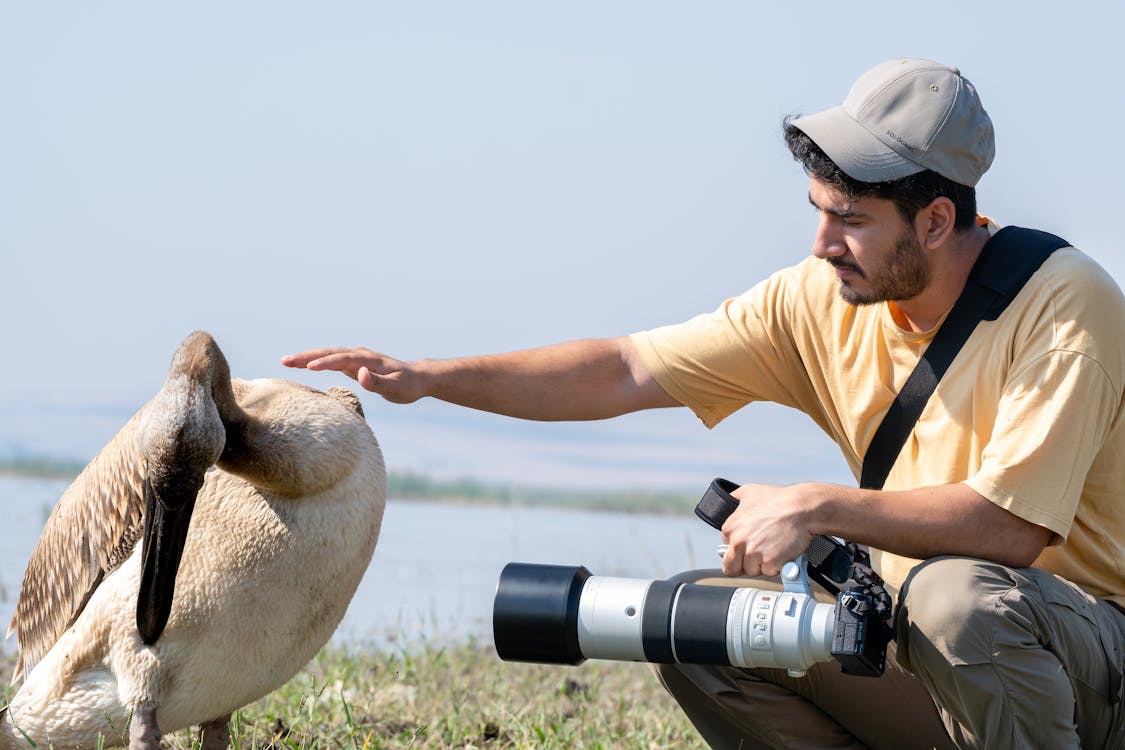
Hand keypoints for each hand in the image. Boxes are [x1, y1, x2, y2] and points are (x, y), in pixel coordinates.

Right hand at [281, 347, 427, 402]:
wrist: (417, 378)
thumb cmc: (408, 385)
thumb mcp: (397, 388)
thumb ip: (378, 383)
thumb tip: (360, 374)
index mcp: (368, 360)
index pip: (343, 359)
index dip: (326, 363)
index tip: (309, 368)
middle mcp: (360, 355)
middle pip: (330, 353)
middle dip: (307, 356)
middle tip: (285, 360)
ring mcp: (355, 358)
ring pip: (327, 355)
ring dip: (307, 357)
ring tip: (286, 361)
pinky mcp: (353, 364)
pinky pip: (331, 361)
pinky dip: (316, 361)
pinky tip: (302, 365)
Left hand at [720, 482, 823, 577]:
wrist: (802, 507)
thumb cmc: (780, 499)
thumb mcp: (748, 492)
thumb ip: (733, 498)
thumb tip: (726, 500)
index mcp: (730, 528)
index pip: (725, 551)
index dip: (738, 550)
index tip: (748, 547)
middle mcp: (738, 542)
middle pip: (732, 568)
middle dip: (743, 564)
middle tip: (757, 557)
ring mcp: (753, 554)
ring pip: (752, 571)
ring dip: (761, 565)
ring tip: (772, 550)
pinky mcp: (769, 563)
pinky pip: (769, 573)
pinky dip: (776, 567)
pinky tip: (781, 553)